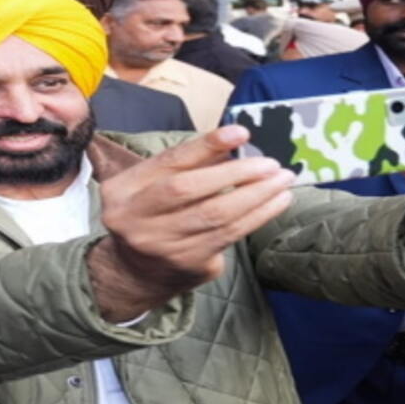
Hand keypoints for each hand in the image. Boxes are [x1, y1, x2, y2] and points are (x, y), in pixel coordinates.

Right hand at [89, 125, 295, 320]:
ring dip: (256, 196)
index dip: (206, 146)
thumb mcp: (152, 183)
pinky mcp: (188, 264)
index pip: (169, 162)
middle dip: (236, 173)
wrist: (134, 271)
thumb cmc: (150, 213)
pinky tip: (275, 203)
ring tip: (282, 181)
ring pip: (216, 216)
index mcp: (122, 191)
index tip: (240, 132)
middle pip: (189, 190)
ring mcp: (162, 246)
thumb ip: (188, 162)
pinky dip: (257, 216)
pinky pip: (228, 236)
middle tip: (271, 164)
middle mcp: (136, 220)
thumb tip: (233, 140)